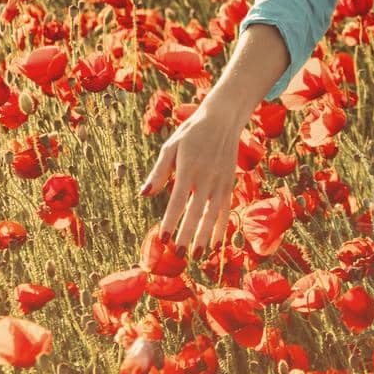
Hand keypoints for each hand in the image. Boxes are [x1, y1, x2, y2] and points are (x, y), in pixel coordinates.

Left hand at [140, 98, 247, 258]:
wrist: (223, 119)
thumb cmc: (191, 133)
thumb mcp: (171, 146)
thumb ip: (159, 171)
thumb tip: (144, 194)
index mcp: (188, 168)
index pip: (177, 200)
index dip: (170, 220)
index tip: (162, 238)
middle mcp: (206, 177)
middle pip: (196, 211)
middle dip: (187, 234)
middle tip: (177, 253)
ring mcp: (220, 181)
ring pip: (213, 214)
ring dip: (206, 235)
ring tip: (198, 254)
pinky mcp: (229, 183)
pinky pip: (226, 209)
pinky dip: (222, 226)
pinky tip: (216, 243)